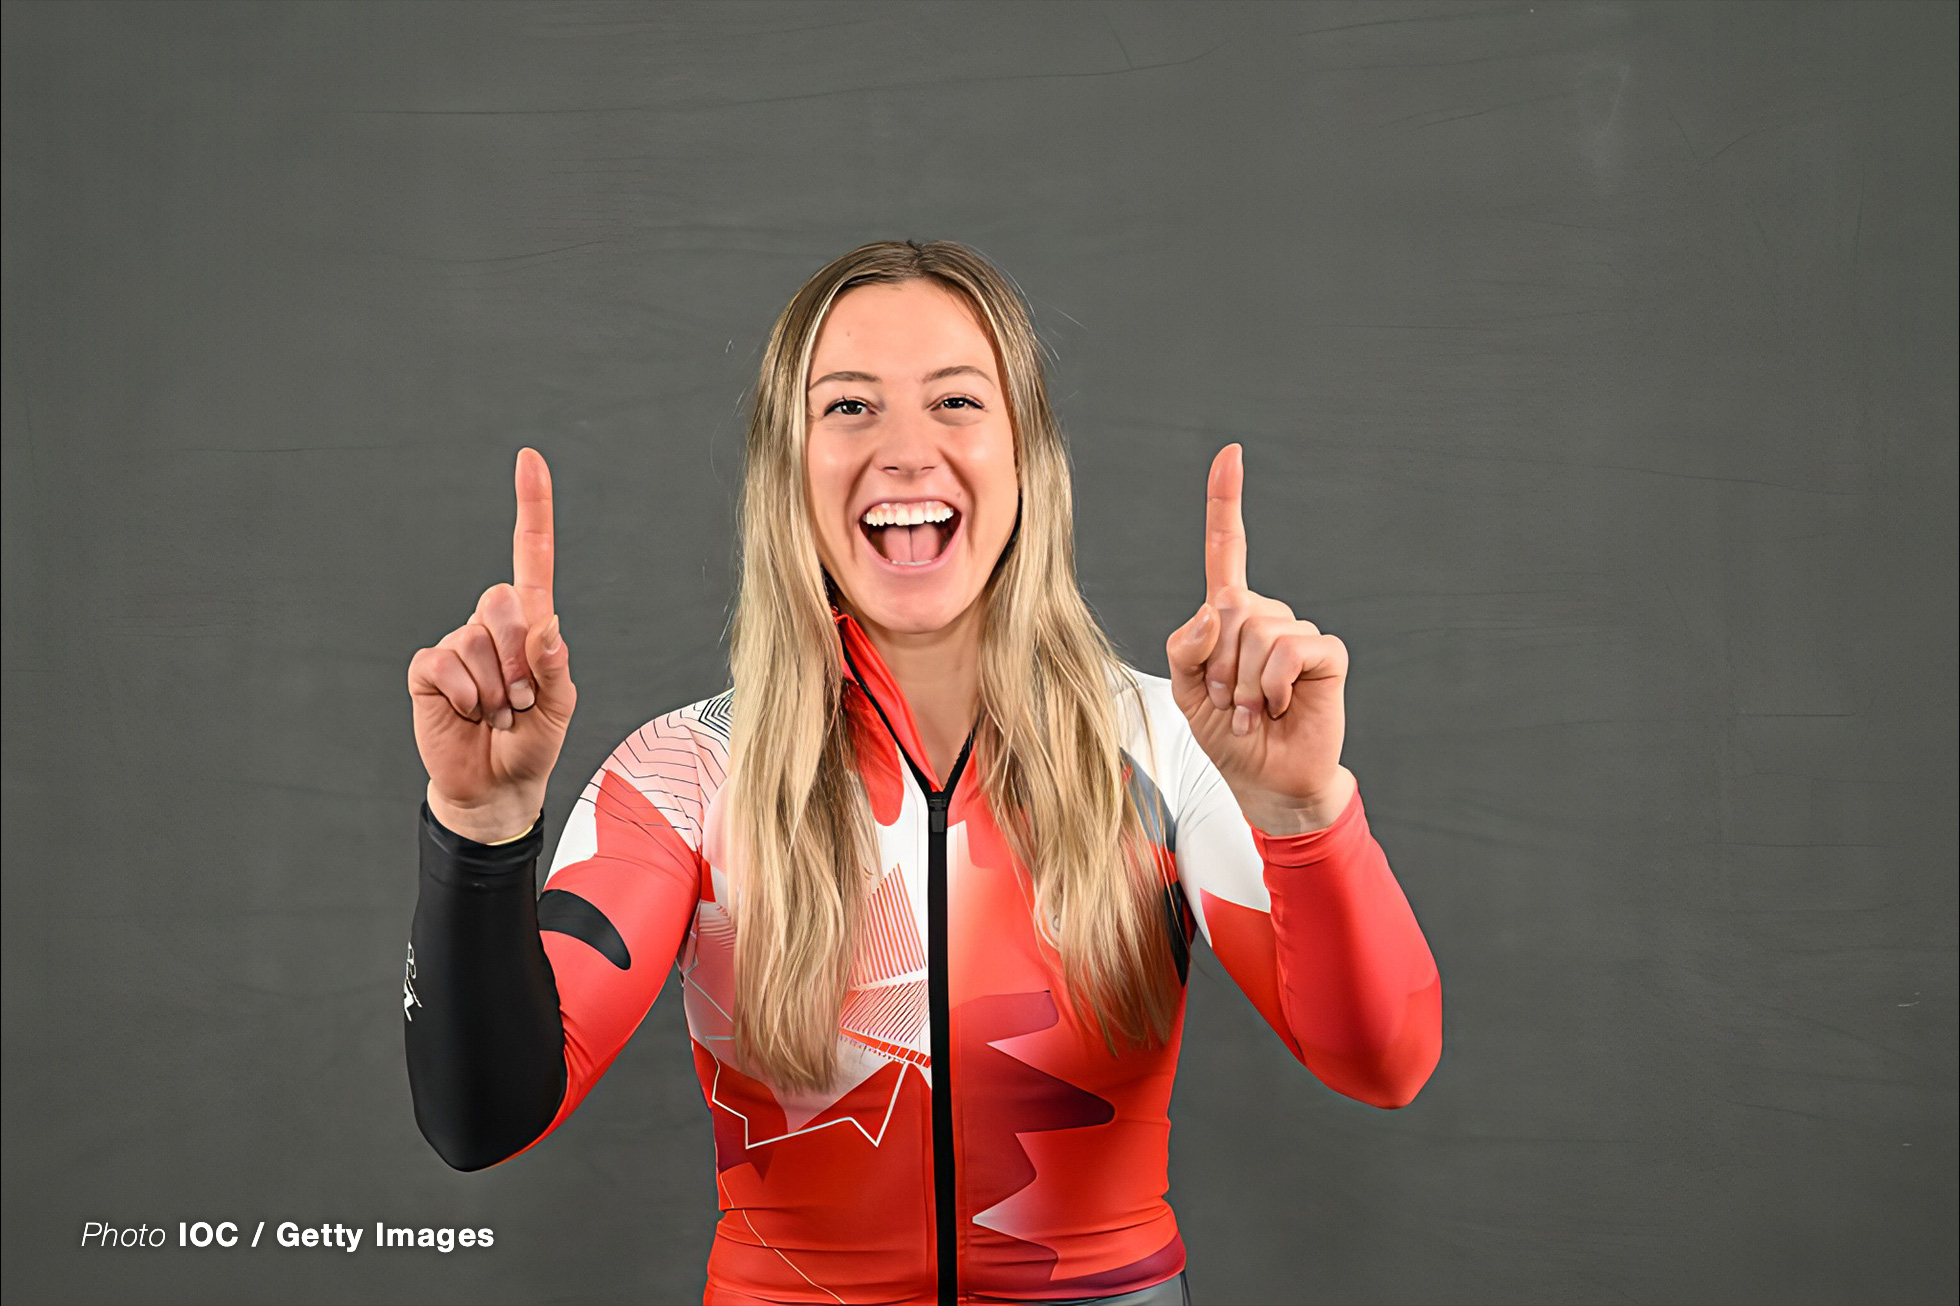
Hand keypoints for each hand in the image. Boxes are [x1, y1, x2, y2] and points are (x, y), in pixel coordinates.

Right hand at [406, 447, 577, 842]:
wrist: (494, 786)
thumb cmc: (532, 742)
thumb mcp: (560, 709)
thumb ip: (556, 669)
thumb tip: (547, 628)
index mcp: (531, 625)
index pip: (531, 556)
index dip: (531, 509)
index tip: (530, 460)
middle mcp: (492, 625)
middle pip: (502, 602)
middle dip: (518, 660)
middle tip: (519, 700)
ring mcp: (457, 644)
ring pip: (475, 642)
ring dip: (494, 690)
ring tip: (496, 713)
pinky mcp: (428, 668)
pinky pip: (443, 665)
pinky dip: (463, 697)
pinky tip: (466, 713)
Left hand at [1165, 443, 1354, 835]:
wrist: (1266, 778)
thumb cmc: (1228, 733)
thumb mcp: (1186, 690)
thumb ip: (1186, 646)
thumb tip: (1217, 610)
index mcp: (1228, 616)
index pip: (1227, 550)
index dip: (1226, 503)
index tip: (1231, 455)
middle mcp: (1265, 614)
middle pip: (1229, 606)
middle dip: (1216, 663)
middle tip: (1227, 701)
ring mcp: (1297, 632)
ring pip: (1256, 630)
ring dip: (1241, 682)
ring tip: (1251, 709)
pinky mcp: (1325, 654)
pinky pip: (1289, 648)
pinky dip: (1271, 684)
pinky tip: (1276, 706)